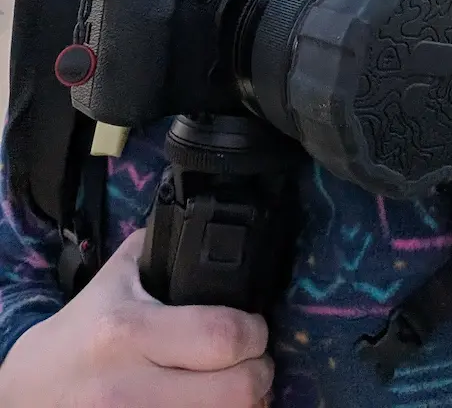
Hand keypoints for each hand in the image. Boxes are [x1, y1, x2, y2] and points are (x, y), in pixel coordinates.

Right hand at [0, 228, 273, 407]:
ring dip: (247, 405)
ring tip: (237, 386)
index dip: (254, 331)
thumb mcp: (113, 281)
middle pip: (236, 391)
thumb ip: (160, 248)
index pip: (222, 336)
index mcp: (127, 331)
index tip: (255, 327)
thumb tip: (211, 226)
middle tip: (255, 360)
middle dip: (259, 372)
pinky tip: (214, 405)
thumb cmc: (77, 334)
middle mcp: (129, 388)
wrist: (27, 395)